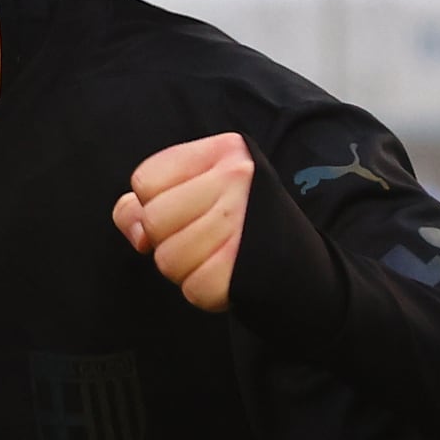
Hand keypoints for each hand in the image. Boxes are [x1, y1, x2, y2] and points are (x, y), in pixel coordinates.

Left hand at [113, 134, 252, 311]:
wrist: (302, 261)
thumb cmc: (239, 220)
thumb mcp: (197, 190)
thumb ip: (147, 201)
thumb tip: (137, 233)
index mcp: (224, 150)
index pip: (145, 181)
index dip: (154, 203)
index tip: (187, 207)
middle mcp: (238, 178)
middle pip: (154, 221)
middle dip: (167, 238)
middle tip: (203, 236)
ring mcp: (245, 222)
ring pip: (167, 259)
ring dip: (184, 267)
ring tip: (217, 254)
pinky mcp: (248, 267)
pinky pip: (194, 289)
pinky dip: (203, 289)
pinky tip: (227, 273)